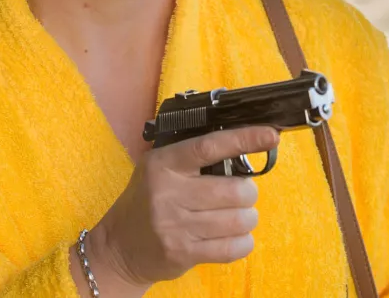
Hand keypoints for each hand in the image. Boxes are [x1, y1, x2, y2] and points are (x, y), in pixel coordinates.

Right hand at [89, 126, 280, 286]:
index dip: (245, 139)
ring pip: (239, 220)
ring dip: (247, 219)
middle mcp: (168, 193)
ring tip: (236, 217)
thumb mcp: (160, 170)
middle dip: (248, 194)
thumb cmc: (147, 202)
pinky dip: (243, 242)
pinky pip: (232, 248)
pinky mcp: (182, 253)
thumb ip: (194, 159)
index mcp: (164, 163)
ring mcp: (174, 225)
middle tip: (240, 195)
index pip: (210, 146)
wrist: (117, 247)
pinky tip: (233, 237)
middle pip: (235, 190)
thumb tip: (243, 149)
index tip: (270, 135)